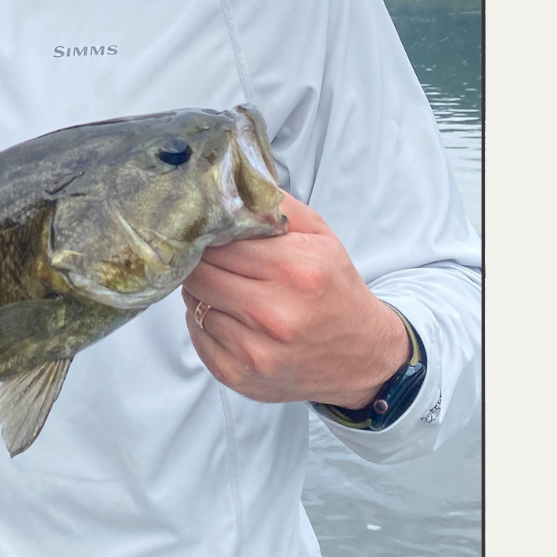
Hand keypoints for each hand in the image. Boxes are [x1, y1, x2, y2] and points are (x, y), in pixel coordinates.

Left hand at [181, 192, 409, 409]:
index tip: (207, 232)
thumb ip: (275, 206)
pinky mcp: (238, 375)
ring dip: (202, 292)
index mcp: (295, 270)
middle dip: (199, 261)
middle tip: (210, 259)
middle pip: (199, 272)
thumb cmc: (335, 290)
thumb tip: (229, 182)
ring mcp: (254, 350)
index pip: (220, 241)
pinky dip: (205, 321)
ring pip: (193, 303)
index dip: (209, 234)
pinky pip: (196, 335)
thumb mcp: (320, 237)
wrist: (363, 358)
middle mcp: (274, 313)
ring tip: (228, 289)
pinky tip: (230, 317)